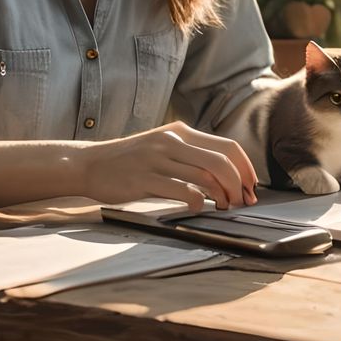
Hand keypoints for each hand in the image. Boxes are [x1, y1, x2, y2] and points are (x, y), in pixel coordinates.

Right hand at [81, 121, 259, 213]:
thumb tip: (224, 173)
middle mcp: (171, 141)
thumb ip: (188, 154)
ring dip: (222, 196)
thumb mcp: (161, 146)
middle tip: (241, 202)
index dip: (245, 169)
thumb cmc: (128, 161)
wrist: (89, 164)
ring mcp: (158, 159)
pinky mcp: (145, 179)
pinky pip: (182, 191)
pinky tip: (196, 208)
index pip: (227, 146)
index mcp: (180, 132)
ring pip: (206, 176)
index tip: (250, 187)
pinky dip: (197, 203)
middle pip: (222, 161)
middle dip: (239, 185)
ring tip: (222, 207)